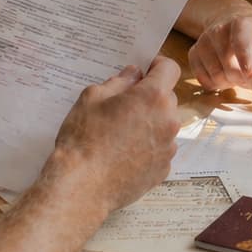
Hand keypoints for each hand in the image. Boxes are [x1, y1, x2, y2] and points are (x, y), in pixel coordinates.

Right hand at [47, 57, 181, 213]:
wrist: (82, 186)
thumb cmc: (83, 138)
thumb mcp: (92, 97)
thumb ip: (118, 82)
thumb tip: (133, 75)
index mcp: (153, 96)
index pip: (170, 68)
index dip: (157, 65)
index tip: (144, 71)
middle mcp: (169, 120)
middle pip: (167, 98)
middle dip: (149, 96)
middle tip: (123, 105)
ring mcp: (169, 147)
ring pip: (164, 124)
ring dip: (150, 122)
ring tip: (121, 134)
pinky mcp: (164, 169)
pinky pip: (160, 148)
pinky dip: (147, 147)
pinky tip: (124, 154)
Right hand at [188, 6, 251, 91]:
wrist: (228, 16)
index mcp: (241, 26)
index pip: (242, 52)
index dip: (251, 74)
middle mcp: (219, 31)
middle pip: (230, 70)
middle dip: (245, 82)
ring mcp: (203, 41)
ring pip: (216, 77)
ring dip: (230, 84)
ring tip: (239, 75)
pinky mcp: (194, 52)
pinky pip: (202, 79)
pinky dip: (215, 84)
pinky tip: (225, 76)